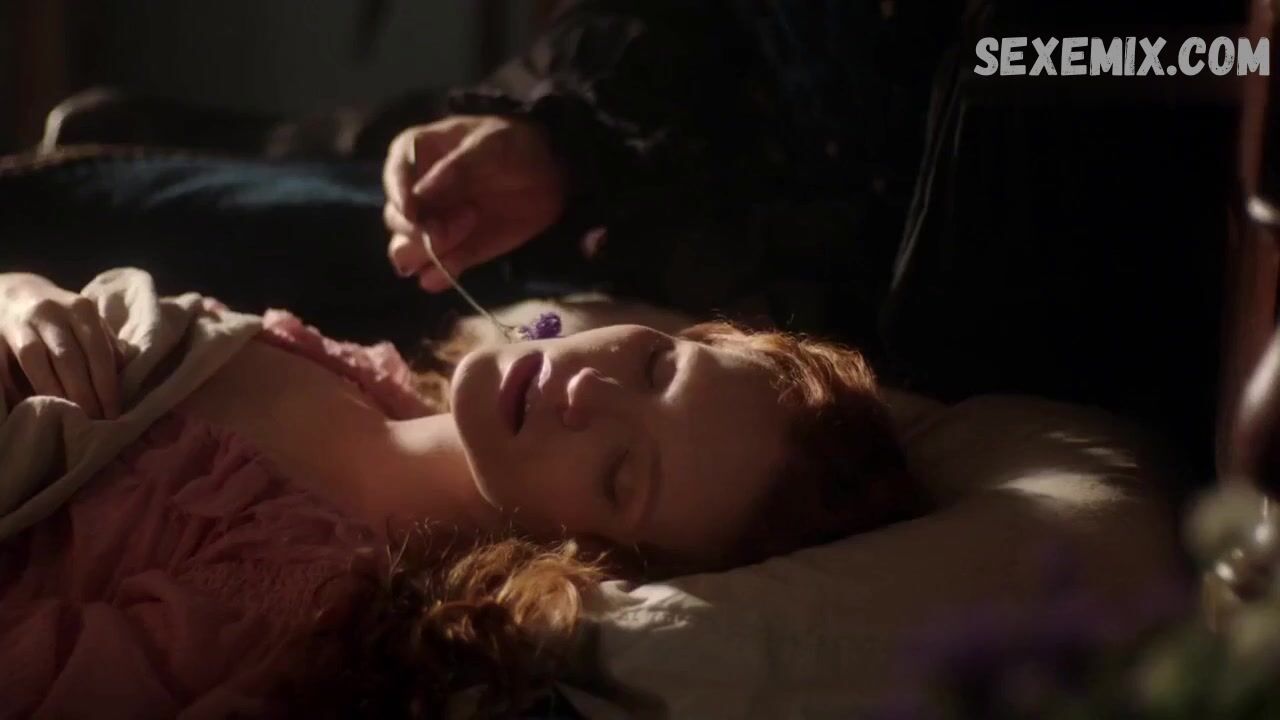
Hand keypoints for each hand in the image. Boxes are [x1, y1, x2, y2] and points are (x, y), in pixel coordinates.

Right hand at [0, 273, 121, 418]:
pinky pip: (4, 365)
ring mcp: (21, 323)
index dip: (106, 385)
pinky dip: (16, 386)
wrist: (14, 294)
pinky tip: (32, 404)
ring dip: (53, 391)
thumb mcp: (86, 320)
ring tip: (67, 416)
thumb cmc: (60, 316)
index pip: (97, 351)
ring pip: (35, 361)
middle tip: (93, 421)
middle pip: (69, 359)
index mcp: (80, 309)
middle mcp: (51, 312)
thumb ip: (105, 343)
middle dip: (83, 394)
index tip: (113, 413)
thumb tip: (125, 373)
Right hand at [383, 115, 566, 292]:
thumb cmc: (515, 147)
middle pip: (396, 220)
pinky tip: (443, 277)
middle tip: (466, 219)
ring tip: (461, 242)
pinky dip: (435, 276)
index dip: (399, 196)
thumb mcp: (491, 146)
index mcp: (418, 154)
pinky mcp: (454, 251)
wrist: (551, 174)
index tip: (414, 214)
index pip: (394, 176)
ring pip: (405, 249)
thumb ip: (456, 170)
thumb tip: (417, 197)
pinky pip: (433, 271)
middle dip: (421, 229)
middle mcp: (416, 192)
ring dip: (426, 253)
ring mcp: (433, 224)